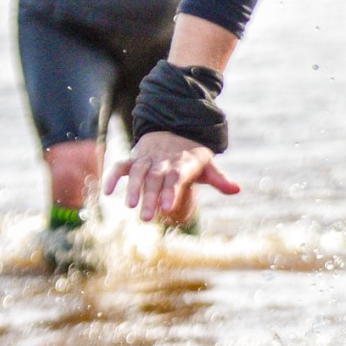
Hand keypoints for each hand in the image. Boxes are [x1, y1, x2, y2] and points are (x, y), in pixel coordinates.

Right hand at [106, 130, 240, 225]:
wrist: (174, 128)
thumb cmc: (192, 156)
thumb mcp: (208, 165)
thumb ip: (220, 179)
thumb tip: (237, 190)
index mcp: (183, 163)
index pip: (177, 178)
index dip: (172, 192)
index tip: (168, 209)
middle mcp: (163, 161)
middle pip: (156, 179)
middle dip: (151, 198)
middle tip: (147, 218)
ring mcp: (147, 159)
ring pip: (138, 172)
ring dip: (132, 188)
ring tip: (129, 207)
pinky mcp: (134, 158)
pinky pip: (121, 165)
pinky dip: (113, 176)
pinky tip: (107, 192)